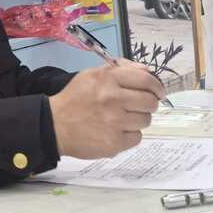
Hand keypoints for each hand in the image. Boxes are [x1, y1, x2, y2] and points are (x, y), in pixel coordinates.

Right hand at [48, 61, 166, 158]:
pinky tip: (116, 131)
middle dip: (149, 104)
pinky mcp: (114, 143)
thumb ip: (121, 69)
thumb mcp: (93, 75)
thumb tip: (149, 72)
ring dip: (138, 119)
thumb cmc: (75, 97)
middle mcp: (113, 99)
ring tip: (122, 119)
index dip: (157, 87)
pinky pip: (137, 137)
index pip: (146, 80)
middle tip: (139, 106)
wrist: (54, 125)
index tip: (158, 92)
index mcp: (108, 79)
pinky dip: (130, 135)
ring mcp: (115, 123)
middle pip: (150, 102)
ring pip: (146, 120)